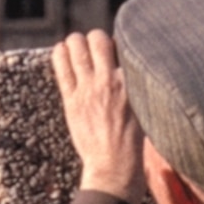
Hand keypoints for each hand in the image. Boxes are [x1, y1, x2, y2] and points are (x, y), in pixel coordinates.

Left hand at [53, 33, 146, 202]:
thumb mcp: (142, 108)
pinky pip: (62, 69)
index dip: (117, 44)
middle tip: (94, 45)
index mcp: (131, 82)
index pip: (122, 47)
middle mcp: (110, 81)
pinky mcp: (72, 101)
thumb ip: (133, 86)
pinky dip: (60, 55)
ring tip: (76, 45)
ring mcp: (88, 90)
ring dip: (75, 42)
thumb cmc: (131, 141)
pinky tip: (61, 51)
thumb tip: (124, 69)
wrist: (114, 166)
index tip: (115, 48)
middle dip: (95, 38)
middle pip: (98, 40)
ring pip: (77, 48)